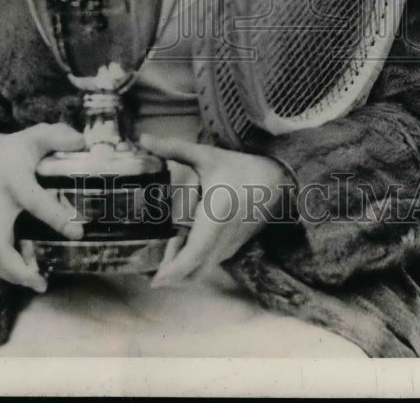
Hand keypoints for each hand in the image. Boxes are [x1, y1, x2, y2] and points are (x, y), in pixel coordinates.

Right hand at [0, 122, 85, 292]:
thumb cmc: (12, 149)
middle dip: (17, 268)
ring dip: (11, 275)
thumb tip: (84, 144)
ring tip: (37, 283)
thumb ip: (60, 137)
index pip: (34, 202)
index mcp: (15, 181)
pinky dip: (5, 270)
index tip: (77, 233)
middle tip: (41, 281)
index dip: (56, 218)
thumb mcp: (35, 136)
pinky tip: (26, 275)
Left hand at [140, 134, 290, 286]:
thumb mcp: (206, 155)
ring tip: (165, 251)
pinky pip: (210, 263)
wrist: (276, 181)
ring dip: (182, 268)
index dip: (175, 270)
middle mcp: (224, 237)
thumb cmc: (239, 167)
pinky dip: (193, 262)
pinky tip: (182, 245)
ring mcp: (230, 245)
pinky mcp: (233, 248)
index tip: (156, 280)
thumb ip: (173, 148)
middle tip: (149, 266)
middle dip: (172, 274)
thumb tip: (144, 139)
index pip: (195, 253)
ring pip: (202, 270)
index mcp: (216, 214)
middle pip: (195, 271)